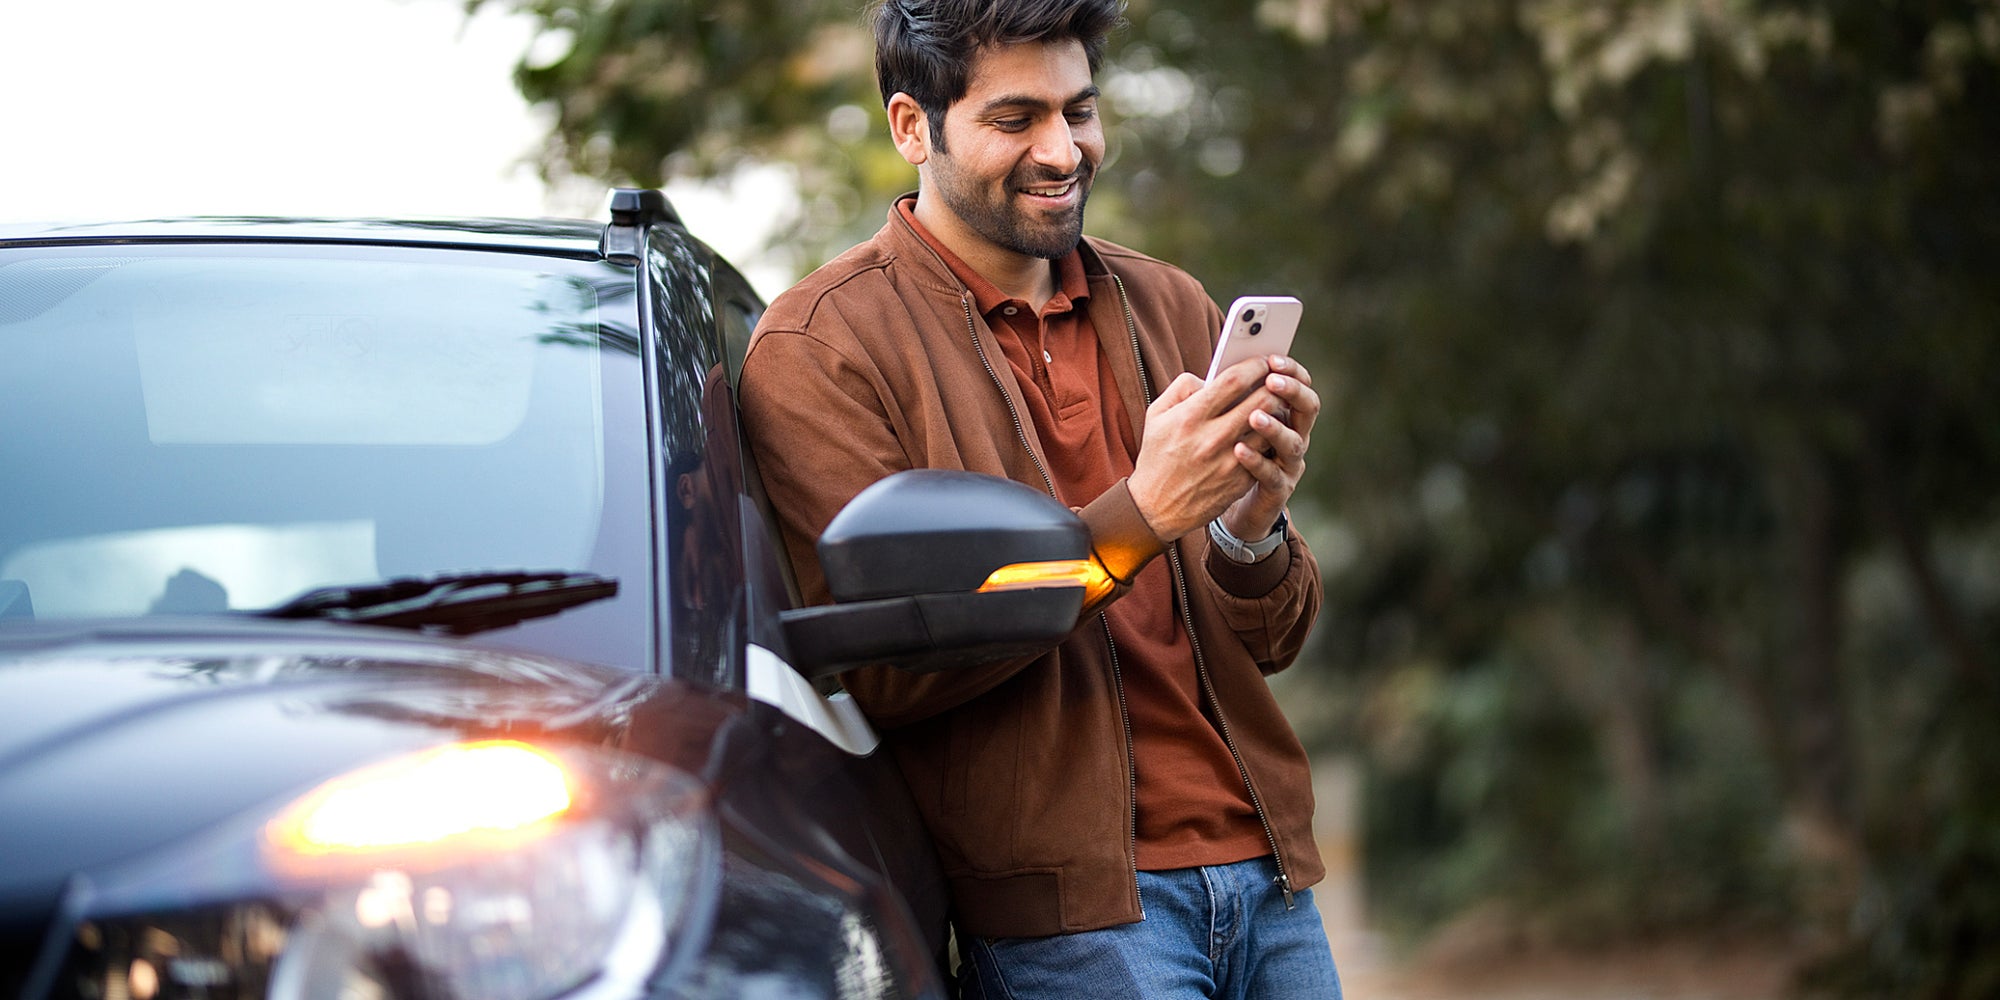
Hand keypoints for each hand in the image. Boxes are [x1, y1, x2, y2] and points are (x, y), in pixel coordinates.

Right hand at [1128, 357, 1294, 540]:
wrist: (1156, 508)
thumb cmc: (1157, 456)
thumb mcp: (1156, 415)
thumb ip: (1181, 388)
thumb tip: (1209, 378)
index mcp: (1190, 417)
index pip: (1233, 381)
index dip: (1253, 366)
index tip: (1261, 361)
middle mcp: (1211, 438)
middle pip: (1260, 400)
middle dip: (1273, 385)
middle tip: (1276, 380)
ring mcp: (1229, 461)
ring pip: (1269, 426)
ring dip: (1276, 412)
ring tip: (1274, 405)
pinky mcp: (1240, 480)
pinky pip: (1266, 451)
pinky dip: (1271, 438)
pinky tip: (1267, 431)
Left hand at [1221, 355, 1318, 540]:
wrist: (1222, 501)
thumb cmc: (1223, 452)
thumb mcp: (1224, 420)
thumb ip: (1226, 397)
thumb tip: (1214, 372)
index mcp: (1284, 413)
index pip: (1300, 384)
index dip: (1291, 370)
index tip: (1273, 358)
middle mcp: (1294, 435)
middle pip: (1307, 408)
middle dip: (1292, 392)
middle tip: (1272, 381)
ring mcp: (1288, 464)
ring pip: (1293, 442)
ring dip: (1275, 427)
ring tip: (1254, 416)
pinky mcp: (1277, 490)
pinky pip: (1271, 474)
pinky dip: (1256, 461)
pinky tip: (1239, 449)